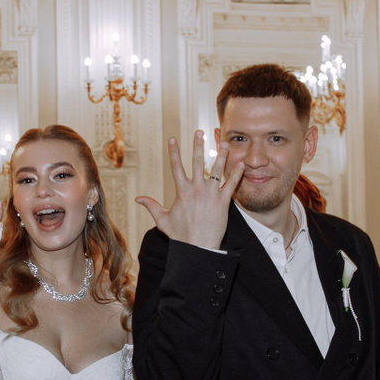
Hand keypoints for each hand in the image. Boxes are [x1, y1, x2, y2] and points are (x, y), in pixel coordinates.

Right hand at [135, 131, 246, 249]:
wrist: (197, 248)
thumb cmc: (180, 235)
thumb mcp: (162, 219)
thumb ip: (151, 206)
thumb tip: (138, 199)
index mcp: (182, 191)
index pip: (176, 166)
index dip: (174, 152)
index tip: (173, 138)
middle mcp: (196, 189)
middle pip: (197, 162)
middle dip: (198, 145)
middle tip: (200, 132)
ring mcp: (211, 194)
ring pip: (217, 170)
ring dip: (221, 155)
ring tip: (224, 142)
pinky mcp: (223, 202)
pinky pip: (231, 184)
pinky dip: (236, 173)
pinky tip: (241, 162)